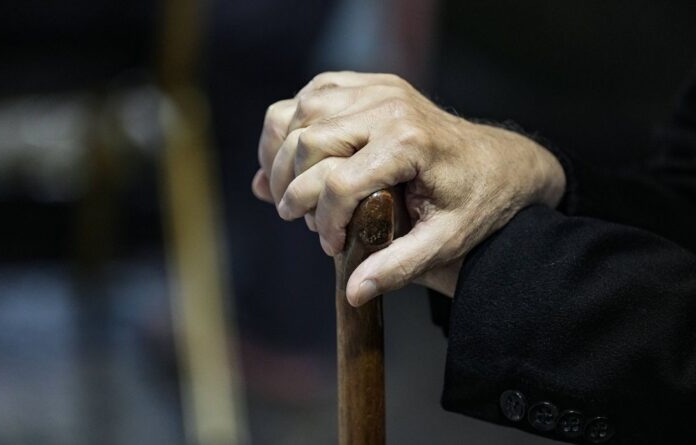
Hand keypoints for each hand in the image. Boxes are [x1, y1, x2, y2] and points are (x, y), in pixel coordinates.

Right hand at [252, 72, 564, 303]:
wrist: (501, 163)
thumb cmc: (476, 204)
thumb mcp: (445, 243)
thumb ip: (398, 268)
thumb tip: (353, 292)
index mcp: (410, 144)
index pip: (338, 183)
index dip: (324, 221)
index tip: (331, 246)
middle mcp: (389, 107)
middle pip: (308, 144)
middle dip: (291, 188)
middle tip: (297, 219)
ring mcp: (378, 89)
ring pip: (300, 113)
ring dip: (280, 153)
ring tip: (287, 191)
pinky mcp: (370, 84)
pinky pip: (312, 93)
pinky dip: (292, 122)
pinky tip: (294, 155)